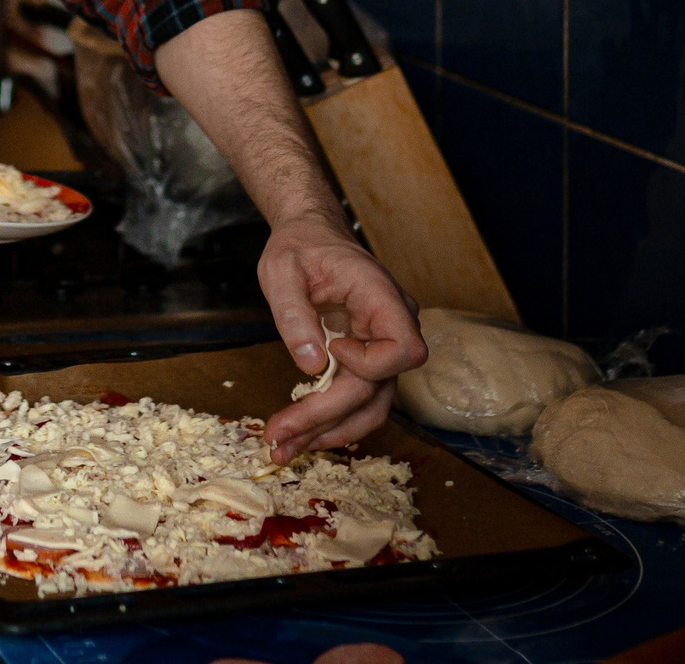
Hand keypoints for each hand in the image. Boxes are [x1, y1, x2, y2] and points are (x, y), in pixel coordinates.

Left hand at [256, 217, 425, 461]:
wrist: (310, 235)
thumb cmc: (300, 246)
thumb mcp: (281, 271)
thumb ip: (294, 314)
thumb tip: (311, 365)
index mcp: (381, 295)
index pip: (404, 347)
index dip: (369, 363)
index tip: (330, 350)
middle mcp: (392, 324)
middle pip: (376, 388)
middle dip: (327, 417)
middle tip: (280, 437)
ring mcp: (382, 344)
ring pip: (371, 404)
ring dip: (330, 430)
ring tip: (286, 448)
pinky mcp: (366, 359)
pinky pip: (358, 398)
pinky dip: (331, 419)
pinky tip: (301, 435)